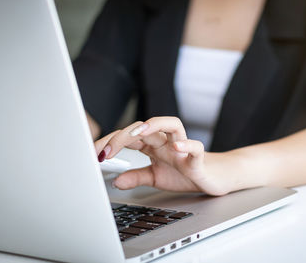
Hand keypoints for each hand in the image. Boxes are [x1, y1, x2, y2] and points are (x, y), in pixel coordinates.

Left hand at [94, 117, 230, 195]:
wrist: (213, 178)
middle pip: (144, 128)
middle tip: (106, 152)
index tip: (93, 153)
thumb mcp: (155, 177)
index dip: (109, 143)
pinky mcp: (198, 158)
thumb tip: (115, 180)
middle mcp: (166, 142)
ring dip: (155, 125)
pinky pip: (195, 147)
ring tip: (139, 133)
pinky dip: (187, 145)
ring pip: (172, 125)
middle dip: (122, 136)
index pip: (128, 137)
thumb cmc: (185, 173)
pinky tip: (177, 147)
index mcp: (154, 145)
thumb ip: (136, 176)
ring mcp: (183, 148)